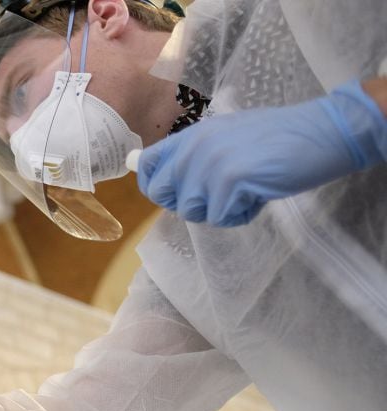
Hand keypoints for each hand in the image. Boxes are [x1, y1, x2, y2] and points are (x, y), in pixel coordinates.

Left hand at [137, 79, 386, 226]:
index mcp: (193, 134)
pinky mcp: (229, 181)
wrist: (323, 132)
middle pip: (163, 194)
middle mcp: (195, 147)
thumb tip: (169, 178)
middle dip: (188, 203)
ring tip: (246, 191)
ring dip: (219, 210)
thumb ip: (197, 154)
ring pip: (192, 211)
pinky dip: (240, 215)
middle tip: (219, 196)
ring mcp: (210, 164)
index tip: (170, 195)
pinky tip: (258, 196)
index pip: (148, 163)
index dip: (152, 185)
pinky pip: (219, 217)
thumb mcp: (228, 136)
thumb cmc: (280, 137)